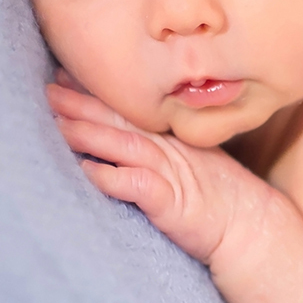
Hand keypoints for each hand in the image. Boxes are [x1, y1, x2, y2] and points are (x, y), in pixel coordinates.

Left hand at [47, 69, 268, 265]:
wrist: (251, 227)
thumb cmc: (217, 200)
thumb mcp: (190, 163)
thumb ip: (158, 148)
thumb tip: (117, 138)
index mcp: (171, 139)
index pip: (128, 109)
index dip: (96, 92)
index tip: (65, 75)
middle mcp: (169, 150)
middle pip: (121, 121)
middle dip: (84, 104)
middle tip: (50, 88)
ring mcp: (173, 175)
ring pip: (126, 147)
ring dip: (91, 134)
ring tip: (59, 124)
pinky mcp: (173, 204)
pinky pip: (140, 186)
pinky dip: (113, 177)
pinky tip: (89, 171)